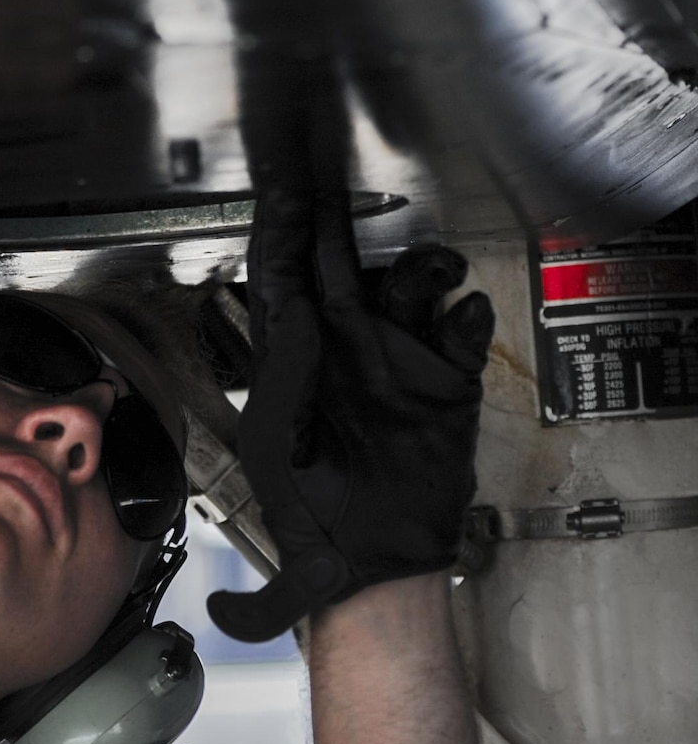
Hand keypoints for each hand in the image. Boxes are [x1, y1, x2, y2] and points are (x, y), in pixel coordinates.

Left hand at [206, 189, 494, 642]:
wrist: (367, 564)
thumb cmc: (309, 518)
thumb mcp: (277, 449)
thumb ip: (280, 381)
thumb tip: (292, 314)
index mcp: (294, 365)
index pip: (283, 284)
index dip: (284, 234)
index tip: (285, 192)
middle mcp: (344, 352)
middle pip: (343, 268)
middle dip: (340, 221)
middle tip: (338, 179)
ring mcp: (396, 364)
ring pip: (412, 288)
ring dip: (423, 268)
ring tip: (433, 269)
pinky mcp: (445, 387)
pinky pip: (461, 333)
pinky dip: (466, 317)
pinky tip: (460, 315)